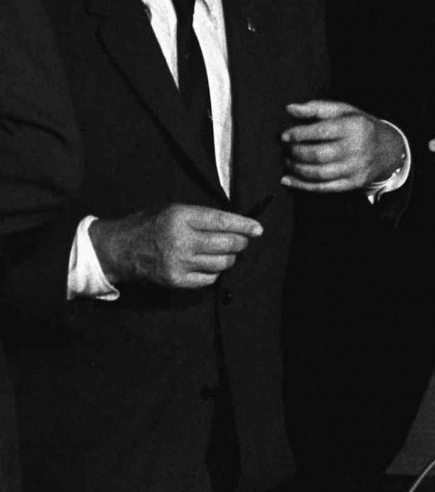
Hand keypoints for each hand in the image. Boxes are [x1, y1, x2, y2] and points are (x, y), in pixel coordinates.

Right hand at [88, 204, 263, 288]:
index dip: (244, 225)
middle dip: (240, 242)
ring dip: (229, 258)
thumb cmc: (150, 225)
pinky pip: (210, 279)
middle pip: (227, 244)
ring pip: (222, 263)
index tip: (258, 229)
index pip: (222, 221)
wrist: (118, 249)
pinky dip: (215, 272)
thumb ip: (202, 217)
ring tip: (223, 252)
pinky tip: (208, 265)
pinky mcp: (176, 280)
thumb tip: (237, 224)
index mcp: (180, 217)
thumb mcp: (173, 210)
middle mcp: (181, 240)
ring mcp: (178, 263)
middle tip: (241, 241)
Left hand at [280, 100, 407, 191]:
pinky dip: (302, 185)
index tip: (284, 136)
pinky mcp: (353, 183)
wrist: (388, 149)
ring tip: (288, 161)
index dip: (298, 134)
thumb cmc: (360, 127)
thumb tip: (290, 109)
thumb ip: (316, 108)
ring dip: (296, 169)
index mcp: (355, 127)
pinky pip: (323, 188)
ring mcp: (356, 168)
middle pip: (318, 155)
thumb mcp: (343, 111)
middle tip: (286, 149)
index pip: (321, 131)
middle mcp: (358, 148)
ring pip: (318, 174)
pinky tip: (288, 179)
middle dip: (295, 153)